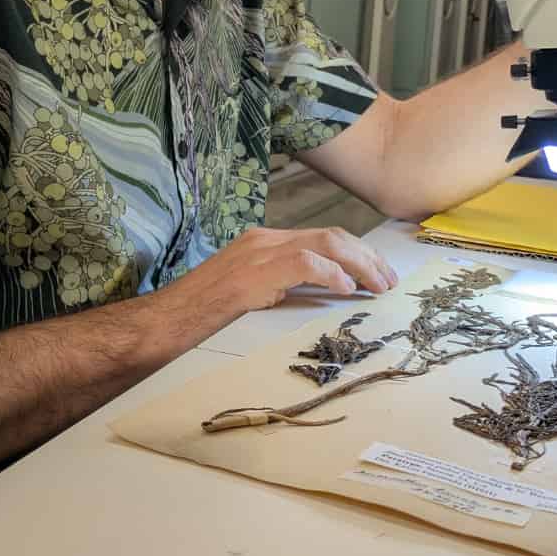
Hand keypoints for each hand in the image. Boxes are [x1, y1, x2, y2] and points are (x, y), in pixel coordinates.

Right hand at [172, 225, 398, 316]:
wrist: (168, 319)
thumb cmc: (204, 313)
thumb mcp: (250, 291)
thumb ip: (281, 284)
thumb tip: (321, 294)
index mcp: (264, 242)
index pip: (323, 236)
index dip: (357, 253)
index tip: (377, 274)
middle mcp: (265, 240)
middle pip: (332, 235)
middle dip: (367, 257)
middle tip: (388, 280)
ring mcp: (260, 253)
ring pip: (326, 244)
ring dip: (360, 265)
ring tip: (378, 286)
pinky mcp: (255, 273)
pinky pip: (305, 264)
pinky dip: (332, 275)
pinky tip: (346, 290)